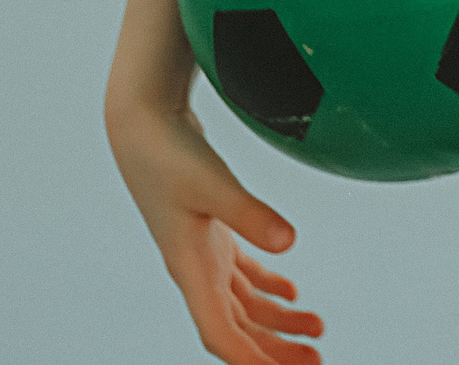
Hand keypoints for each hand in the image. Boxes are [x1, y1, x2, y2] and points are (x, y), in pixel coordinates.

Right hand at [108, 96, 322, 363]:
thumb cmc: (168, 150)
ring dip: (277, 320)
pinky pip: (240, 275)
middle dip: (274, 349)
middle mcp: (194, 267)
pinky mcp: (210, 229)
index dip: (251, 360)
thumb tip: (290, 242)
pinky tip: (292, 293)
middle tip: (316, 358)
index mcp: (189, 268)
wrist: (141, 119)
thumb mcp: (213, 183)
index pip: (220, 334)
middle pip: (237, 327)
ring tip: (317, 329)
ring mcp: (201, 250)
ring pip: (242, 303)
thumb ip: (250, 214)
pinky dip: (267, 288)